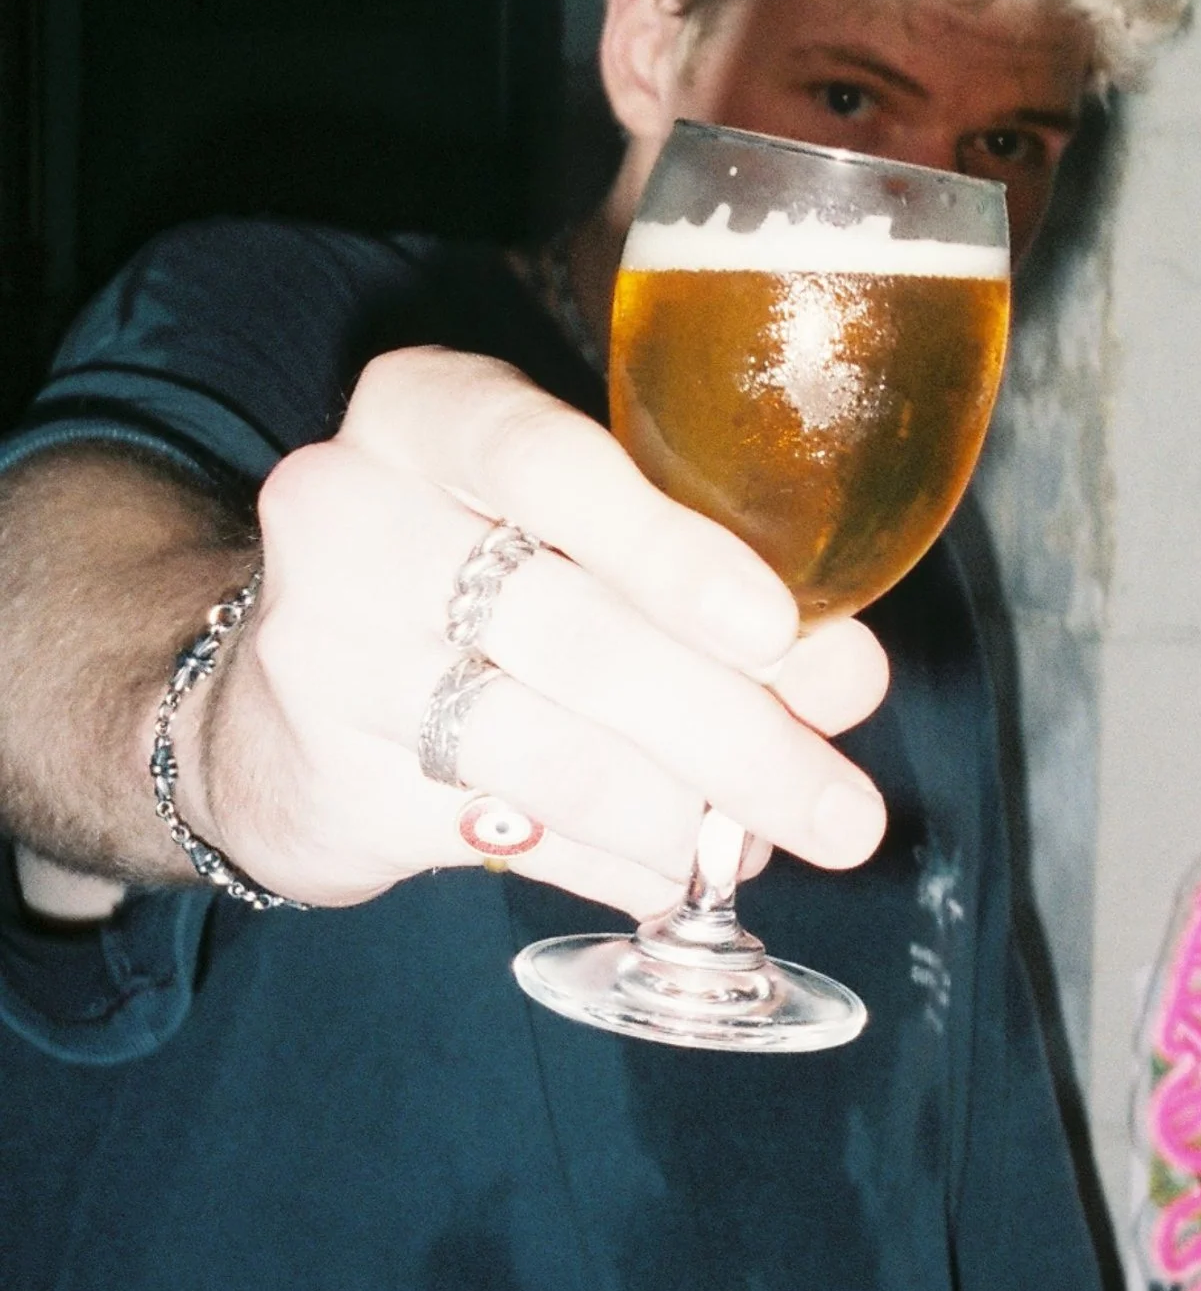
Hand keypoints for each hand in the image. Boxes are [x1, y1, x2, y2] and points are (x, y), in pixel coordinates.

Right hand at [193, 347, 888, 916]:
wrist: (263, 702)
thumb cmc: (471, 580)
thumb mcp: (566, 529)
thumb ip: (701, 575)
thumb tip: (847, 676)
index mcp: (424, 413)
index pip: (548, 462)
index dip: (670, 551)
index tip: (778, 631)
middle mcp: (351, 516)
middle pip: (574, 633)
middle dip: (735, 732)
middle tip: (845, 811)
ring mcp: (325, 654)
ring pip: (546, 751)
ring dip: (685, 818)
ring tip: (767, 846)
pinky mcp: (329, 779)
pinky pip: (511, 833)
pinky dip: (616, 861)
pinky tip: (677, 878)